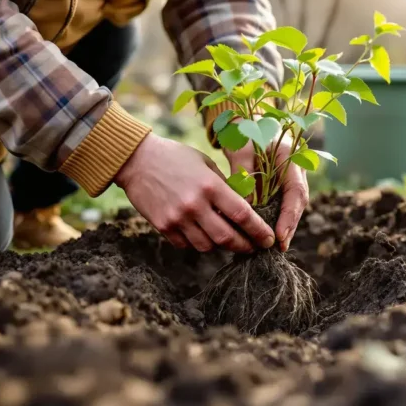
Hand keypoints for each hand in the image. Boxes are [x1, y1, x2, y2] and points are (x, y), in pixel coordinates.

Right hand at [114, 133, 274, 252]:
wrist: (136, 160)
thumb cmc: (176, 157)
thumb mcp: (205, 164)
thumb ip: (224, 186)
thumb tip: (244, 208)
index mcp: (210, 186)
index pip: (242, 215)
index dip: (259, 231)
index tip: (268, 240)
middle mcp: (195, 205)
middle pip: (227, 237)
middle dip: (245, 246)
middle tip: (254, 248)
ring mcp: (177, 218)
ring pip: (207, 246)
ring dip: (221, 247)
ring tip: (229, 241)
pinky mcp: (163, 226)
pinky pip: (187, 245)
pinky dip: (198, 244)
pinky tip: (203, 236)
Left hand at [224, 136, 308, 251]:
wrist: (244, 121)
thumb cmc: (242, 130)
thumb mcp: (241, 145)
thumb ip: (243, 169)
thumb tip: (246, 201)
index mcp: (290, 157)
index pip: (296, 192)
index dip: (290, 216)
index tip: (281, 235)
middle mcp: (293, 170)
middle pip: (296, 203)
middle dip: (288, 227)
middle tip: (278, 247)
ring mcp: (287, 178)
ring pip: (289, 206)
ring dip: (282, 227)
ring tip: (271, 247)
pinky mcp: (277, 185)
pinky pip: (278, 205)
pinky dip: (272, 220)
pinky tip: (263, 235)